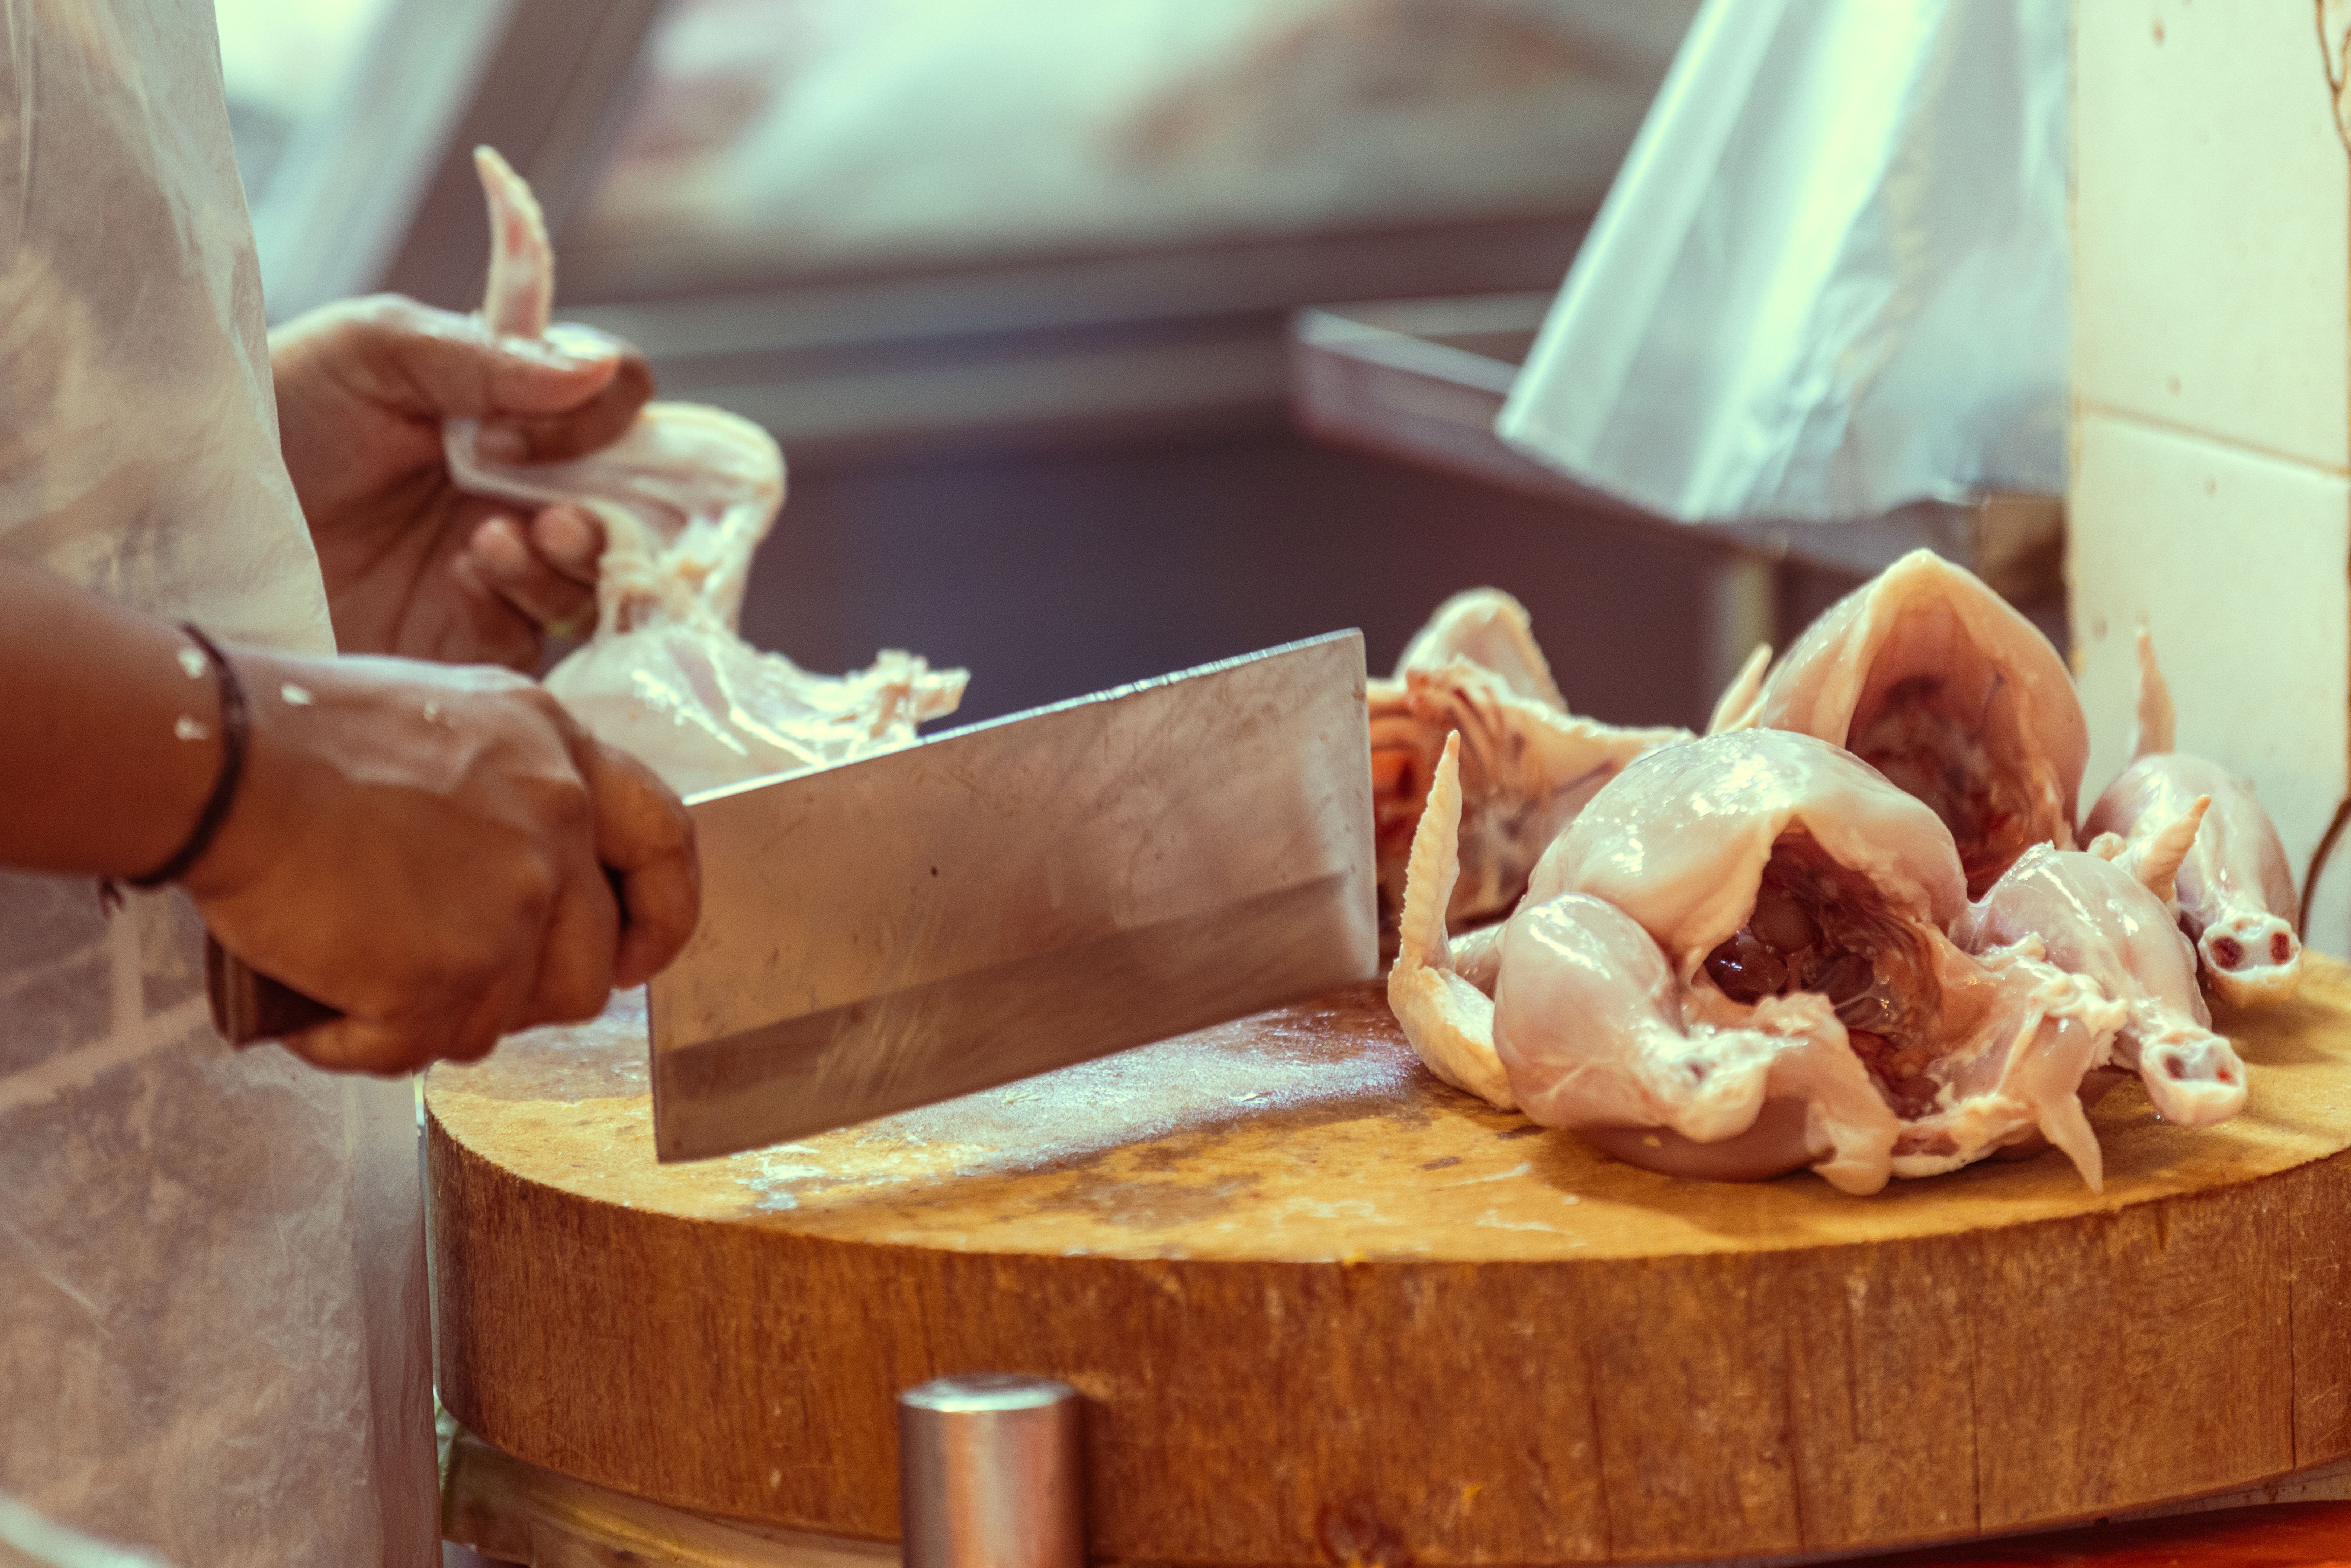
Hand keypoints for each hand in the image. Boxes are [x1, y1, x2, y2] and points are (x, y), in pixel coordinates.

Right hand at [182, 648, 698, 1073]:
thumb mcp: (442, 720)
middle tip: (447, 986)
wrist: (221, 756)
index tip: (632, 959)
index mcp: (557, 748)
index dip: (661, 914)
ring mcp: (513, 901)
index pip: (665, 840)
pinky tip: (317, 1013)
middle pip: (585, 964)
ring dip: (438, 1018)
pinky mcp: (449, 971)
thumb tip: (499, 874)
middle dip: (523, 994)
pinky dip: (360, 1043)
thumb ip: (502, 790)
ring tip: (361, 983)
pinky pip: (416, 1047)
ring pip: (506, 1016)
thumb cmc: (296, 733)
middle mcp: (557, 821)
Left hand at [269, 295, 654, 670]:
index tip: (518, 426)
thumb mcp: (373, 350)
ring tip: (492, 544)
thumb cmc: (278, 411)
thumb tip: (600, 369)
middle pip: (632, 501)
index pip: (616, 403)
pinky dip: (520, 604)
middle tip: (549, 514)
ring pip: (598, 576)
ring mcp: (505, 565)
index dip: (601, 416)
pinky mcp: (472, 638)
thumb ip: (485, 355)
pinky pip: (540, 635)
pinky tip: (464, 579)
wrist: (193, 513)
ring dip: (566, 561)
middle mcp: (523, 487)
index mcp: (513, 409)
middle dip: (607, 512)